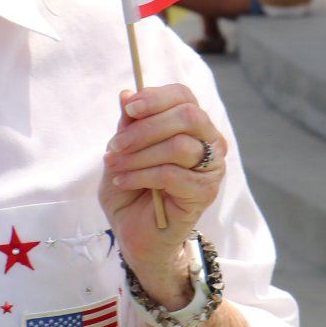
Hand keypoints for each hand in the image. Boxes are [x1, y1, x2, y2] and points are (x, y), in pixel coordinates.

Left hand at [100, 84, 226, 307]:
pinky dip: (141, 175)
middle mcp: (209, 142)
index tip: (128, 107)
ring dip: (138, 154)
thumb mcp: (121, 151)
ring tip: (114, 166)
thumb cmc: (130, 188)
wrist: (134, 232)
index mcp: (190, 125)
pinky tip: (123, 180)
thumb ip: (127, 125)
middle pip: (189, 116)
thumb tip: (125, 95)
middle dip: (145, 127)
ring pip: (179, 146)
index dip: (156, 97)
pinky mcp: (205, 193)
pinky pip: (172, 174)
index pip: (183, 96)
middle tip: (115, 145)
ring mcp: (211, 168)